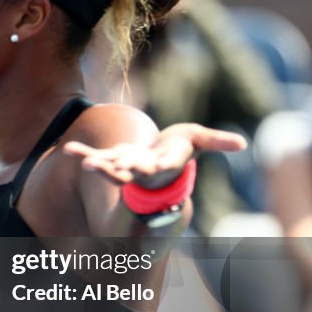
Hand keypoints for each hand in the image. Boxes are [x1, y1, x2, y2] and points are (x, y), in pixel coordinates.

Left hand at [62, 123, 245, 187]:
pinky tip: (68, 149)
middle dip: (124, 168)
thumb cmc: (180, 148)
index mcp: (164, 165)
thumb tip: (243, 144)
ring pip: (111, 169)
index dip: (159, 165)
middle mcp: (143, 170)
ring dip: (98, 165)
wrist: (159, 159)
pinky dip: (84, 153)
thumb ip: (217, 142)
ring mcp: (126, 166)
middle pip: (134, 171)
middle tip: (113, 166)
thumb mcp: (198, 140)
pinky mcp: (112, 159)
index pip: (162, 166)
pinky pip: (96, 157)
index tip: (156, 165)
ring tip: (84, 163)